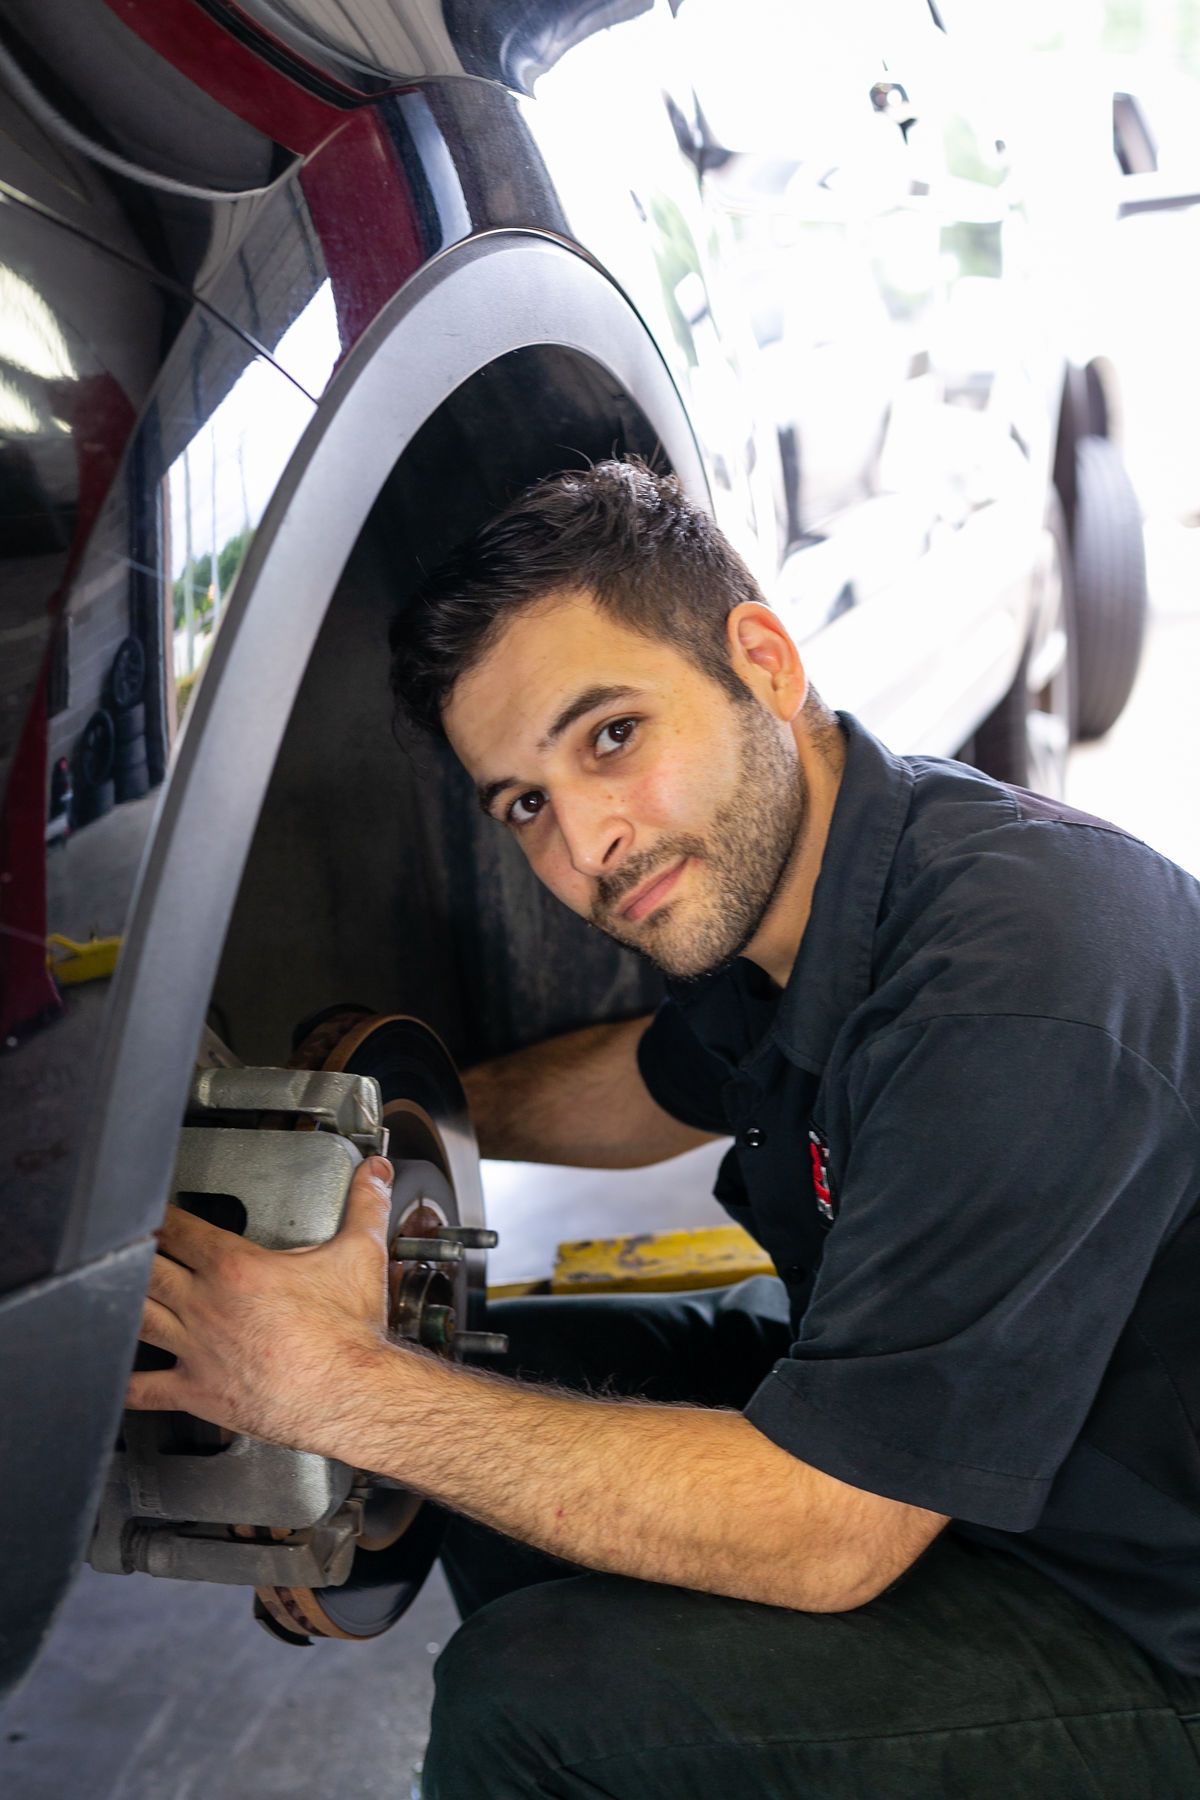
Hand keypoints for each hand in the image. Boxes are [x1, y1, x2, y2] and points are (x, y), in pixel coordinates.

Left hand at [126, 1155, 396, 1456]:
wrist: (350, 1393)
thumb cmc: (349, 1333)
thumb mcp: (360, 1255)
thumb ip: (365, 1206)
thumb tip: (376, 1174)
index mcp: (236, 1268)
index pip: (181, 1230)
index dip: (159, 1216)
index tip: (149, 1210)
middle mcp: (207, 1305)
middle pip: (149, 1269)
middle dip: (132, 1254)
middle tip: (122, 1246)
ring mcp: (196, 1350)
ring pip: (139, 1319)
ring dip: (121, 1304)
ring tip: (109, 1294)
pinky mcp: (197, 1391)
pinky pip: (145, 1388)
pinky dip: (124, 1382)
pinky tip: (114, 1376)